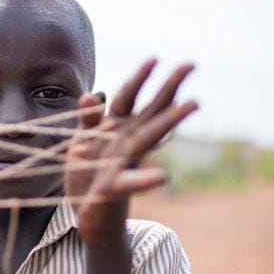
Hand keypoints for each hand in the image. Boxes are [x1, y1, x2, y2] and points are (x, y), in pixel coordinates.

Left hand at [64, 59, 197, 245]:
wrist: (88, 214)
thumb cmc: (87, 174)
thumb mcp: (81, 141)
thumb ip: (88, 119)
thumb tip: (91, 94)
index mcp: (115, 128)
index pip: (128, 97)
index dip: (139, 79)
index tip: (155, 59)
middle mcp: (125, 142)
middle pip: (149, 110)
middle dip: (168, 87)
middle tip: (191, 64)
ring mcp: (123, 163)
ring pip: (148, 138)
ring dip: (169, 120)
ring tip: (192, 104)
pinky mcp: (114, 188)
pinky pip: (130, 182)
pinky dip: (145, 179)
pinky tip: (163, 176)